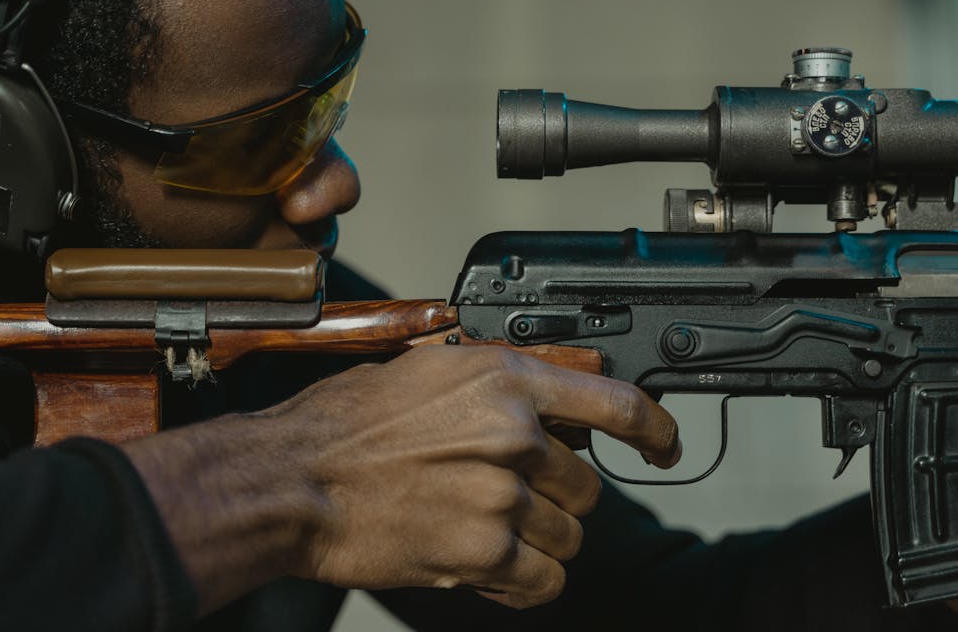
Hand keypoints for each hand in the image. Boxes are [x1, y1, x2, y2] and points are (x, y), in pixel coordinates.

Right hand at [277, 345, 680, 607]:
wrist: (293, 479)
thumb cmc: (343, 424)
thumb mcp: (422, 374)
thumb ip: (490, 387)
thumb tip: (539, 404)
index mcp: (504, 380)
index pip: (616, 404)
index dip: (655, 430)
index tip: (664, 447)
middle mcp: (514, 434)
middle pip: (585, 486)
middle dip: (552, 497)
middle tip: (499, 496)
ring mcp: (502, 494)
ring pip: (568, 536)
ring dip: (535, 540)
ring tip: (479, 529)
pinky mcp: (484, 551)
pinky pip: (543, 581)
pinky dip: (522, 583)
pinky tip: (487, 569)